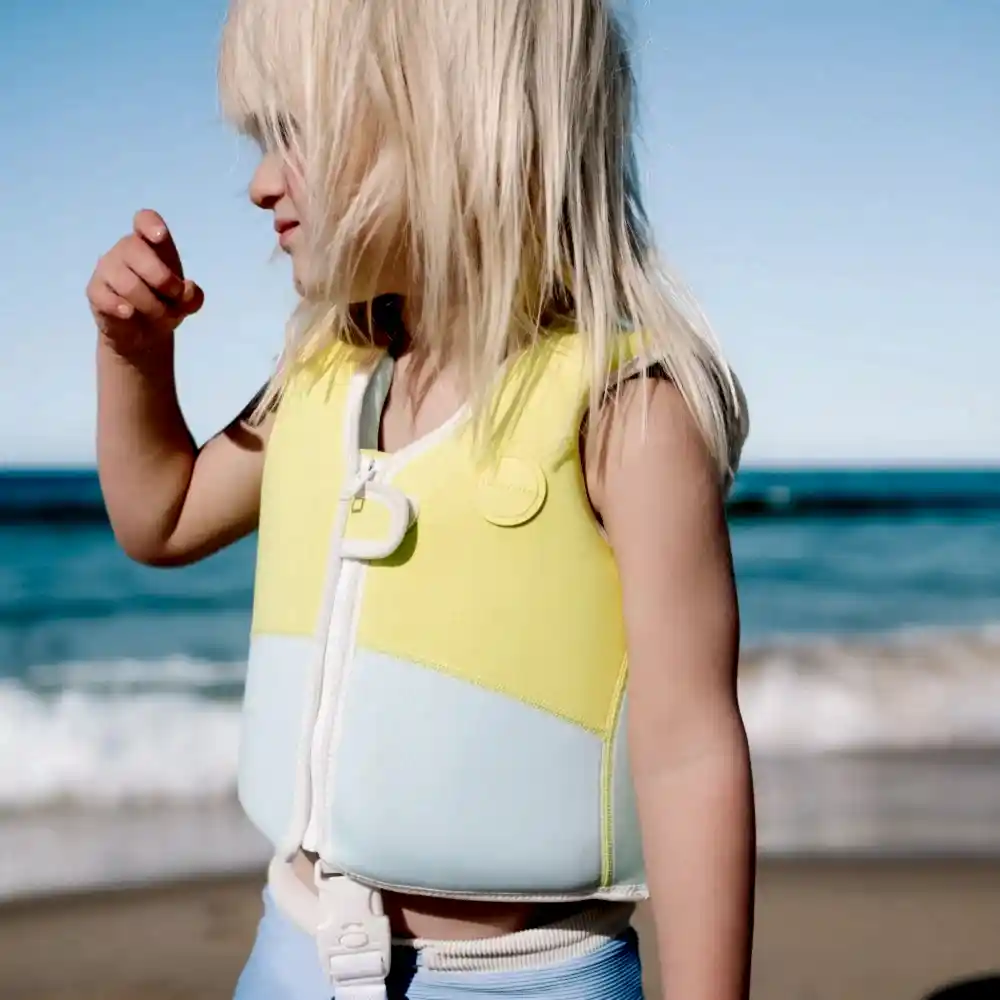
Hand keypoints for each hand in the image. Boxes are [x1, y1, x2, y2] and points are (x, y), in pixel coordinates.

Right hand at [88, 209, 204, 350]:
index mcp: (150, 243)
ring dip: (151, 305)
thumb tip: (187, 290)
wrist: (142, 331)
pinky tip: (129, 314)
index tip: (160, 237)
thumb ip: (192, 296)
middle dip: (162, 279)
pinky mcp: (95, 291)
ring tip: (159, 314)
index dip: (151, 224)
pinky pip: (106, 298)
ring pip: (127, 282)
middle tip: (174, 297)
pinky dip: (122, 309)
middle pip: (136, 250)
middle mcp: (126, 250)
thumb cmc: (164, 302)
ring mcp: (107, 268)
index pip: (144, 220)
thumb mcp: (184, 301)